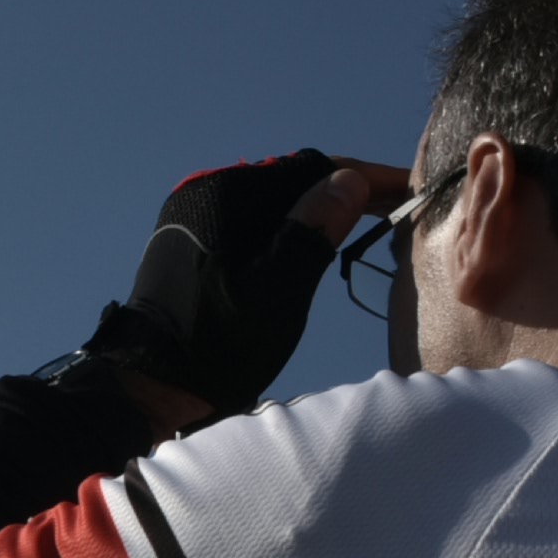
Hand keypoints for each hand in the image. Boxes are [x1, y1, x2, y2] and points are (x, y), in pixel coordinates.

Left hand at [88, 151, 408, 419]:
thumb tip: (350, 180)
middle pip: (292, 182)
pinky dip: (286, 232)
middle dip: (341, 194)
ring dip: (315, 213)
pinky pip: (253, 225)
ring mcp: (194, 220)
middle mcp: (204, 195)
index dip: (363, 178)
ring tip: (362, 226)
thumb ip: (313, 230)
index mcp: (224, 196)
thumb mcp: (279, 290)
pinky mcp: (191, 246)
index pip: (310, 168)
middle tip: (394, 210)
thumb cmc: (217, 345)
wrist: (151, 389)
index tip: (407, 190)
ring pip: (273, 204)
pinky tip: (312, 248)